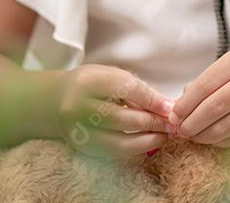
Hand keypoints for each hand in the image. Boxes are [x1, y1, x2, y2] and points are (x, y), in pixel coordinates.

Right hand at [55, 64, 171, 157]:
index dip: (153, 101)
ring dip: (148, 140)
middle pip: (124, 119)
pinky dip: (135, 148)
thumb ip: (139, 90)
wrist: (56, 100)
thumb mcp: (113, 76)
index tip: (171, 108)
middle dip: (154, 123)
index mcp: (88, 82)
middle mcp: (79, 107)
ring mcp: (78, 131)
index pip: (127, 91)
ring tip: (165, 135)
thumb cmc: (92, 84)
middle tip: (173, 124)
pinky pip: (114, 152)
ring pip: (120, 141)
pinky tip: (149, 141)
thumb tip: (167, 107)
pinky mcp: (82, 147)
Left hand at [168, 48, 229, 147]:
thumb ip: (209, 81)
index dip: (185, 104)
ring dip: (203, 136)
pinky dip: (220, 141)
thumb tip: (179, 103)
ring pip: (224, 126)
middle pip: (213, 107)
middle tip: (181, 131)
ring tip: (194, 137)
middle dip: (191, 123)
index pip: (204, 84)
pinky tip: (213, 139)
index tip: (174, 115)